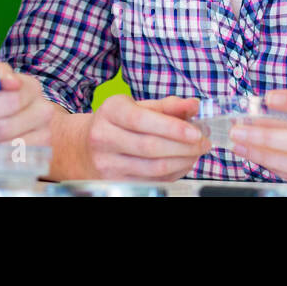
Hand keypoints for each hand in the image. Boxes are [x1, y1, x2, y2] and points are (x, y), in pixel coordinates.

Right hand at [85, 94, 210, 180]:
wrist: (82, 146)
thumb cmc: (116, 123)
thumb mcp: (135, 106)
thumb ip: (166, 106)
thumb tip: (194, 105)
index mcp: (110, 111)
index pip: (142, 119)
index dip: (173, 127)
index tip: (196, 132)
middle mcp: (104, 137)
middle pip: (150, 146)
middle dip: (184, 147)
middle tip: (204, 143)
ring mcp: (107, 163)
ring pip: (154, 168)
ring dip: (182, 161)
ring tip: (196, 153)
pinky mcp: (115, 182)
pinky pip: (152, 181)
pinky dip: (174, 173)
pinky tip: (182, 163)